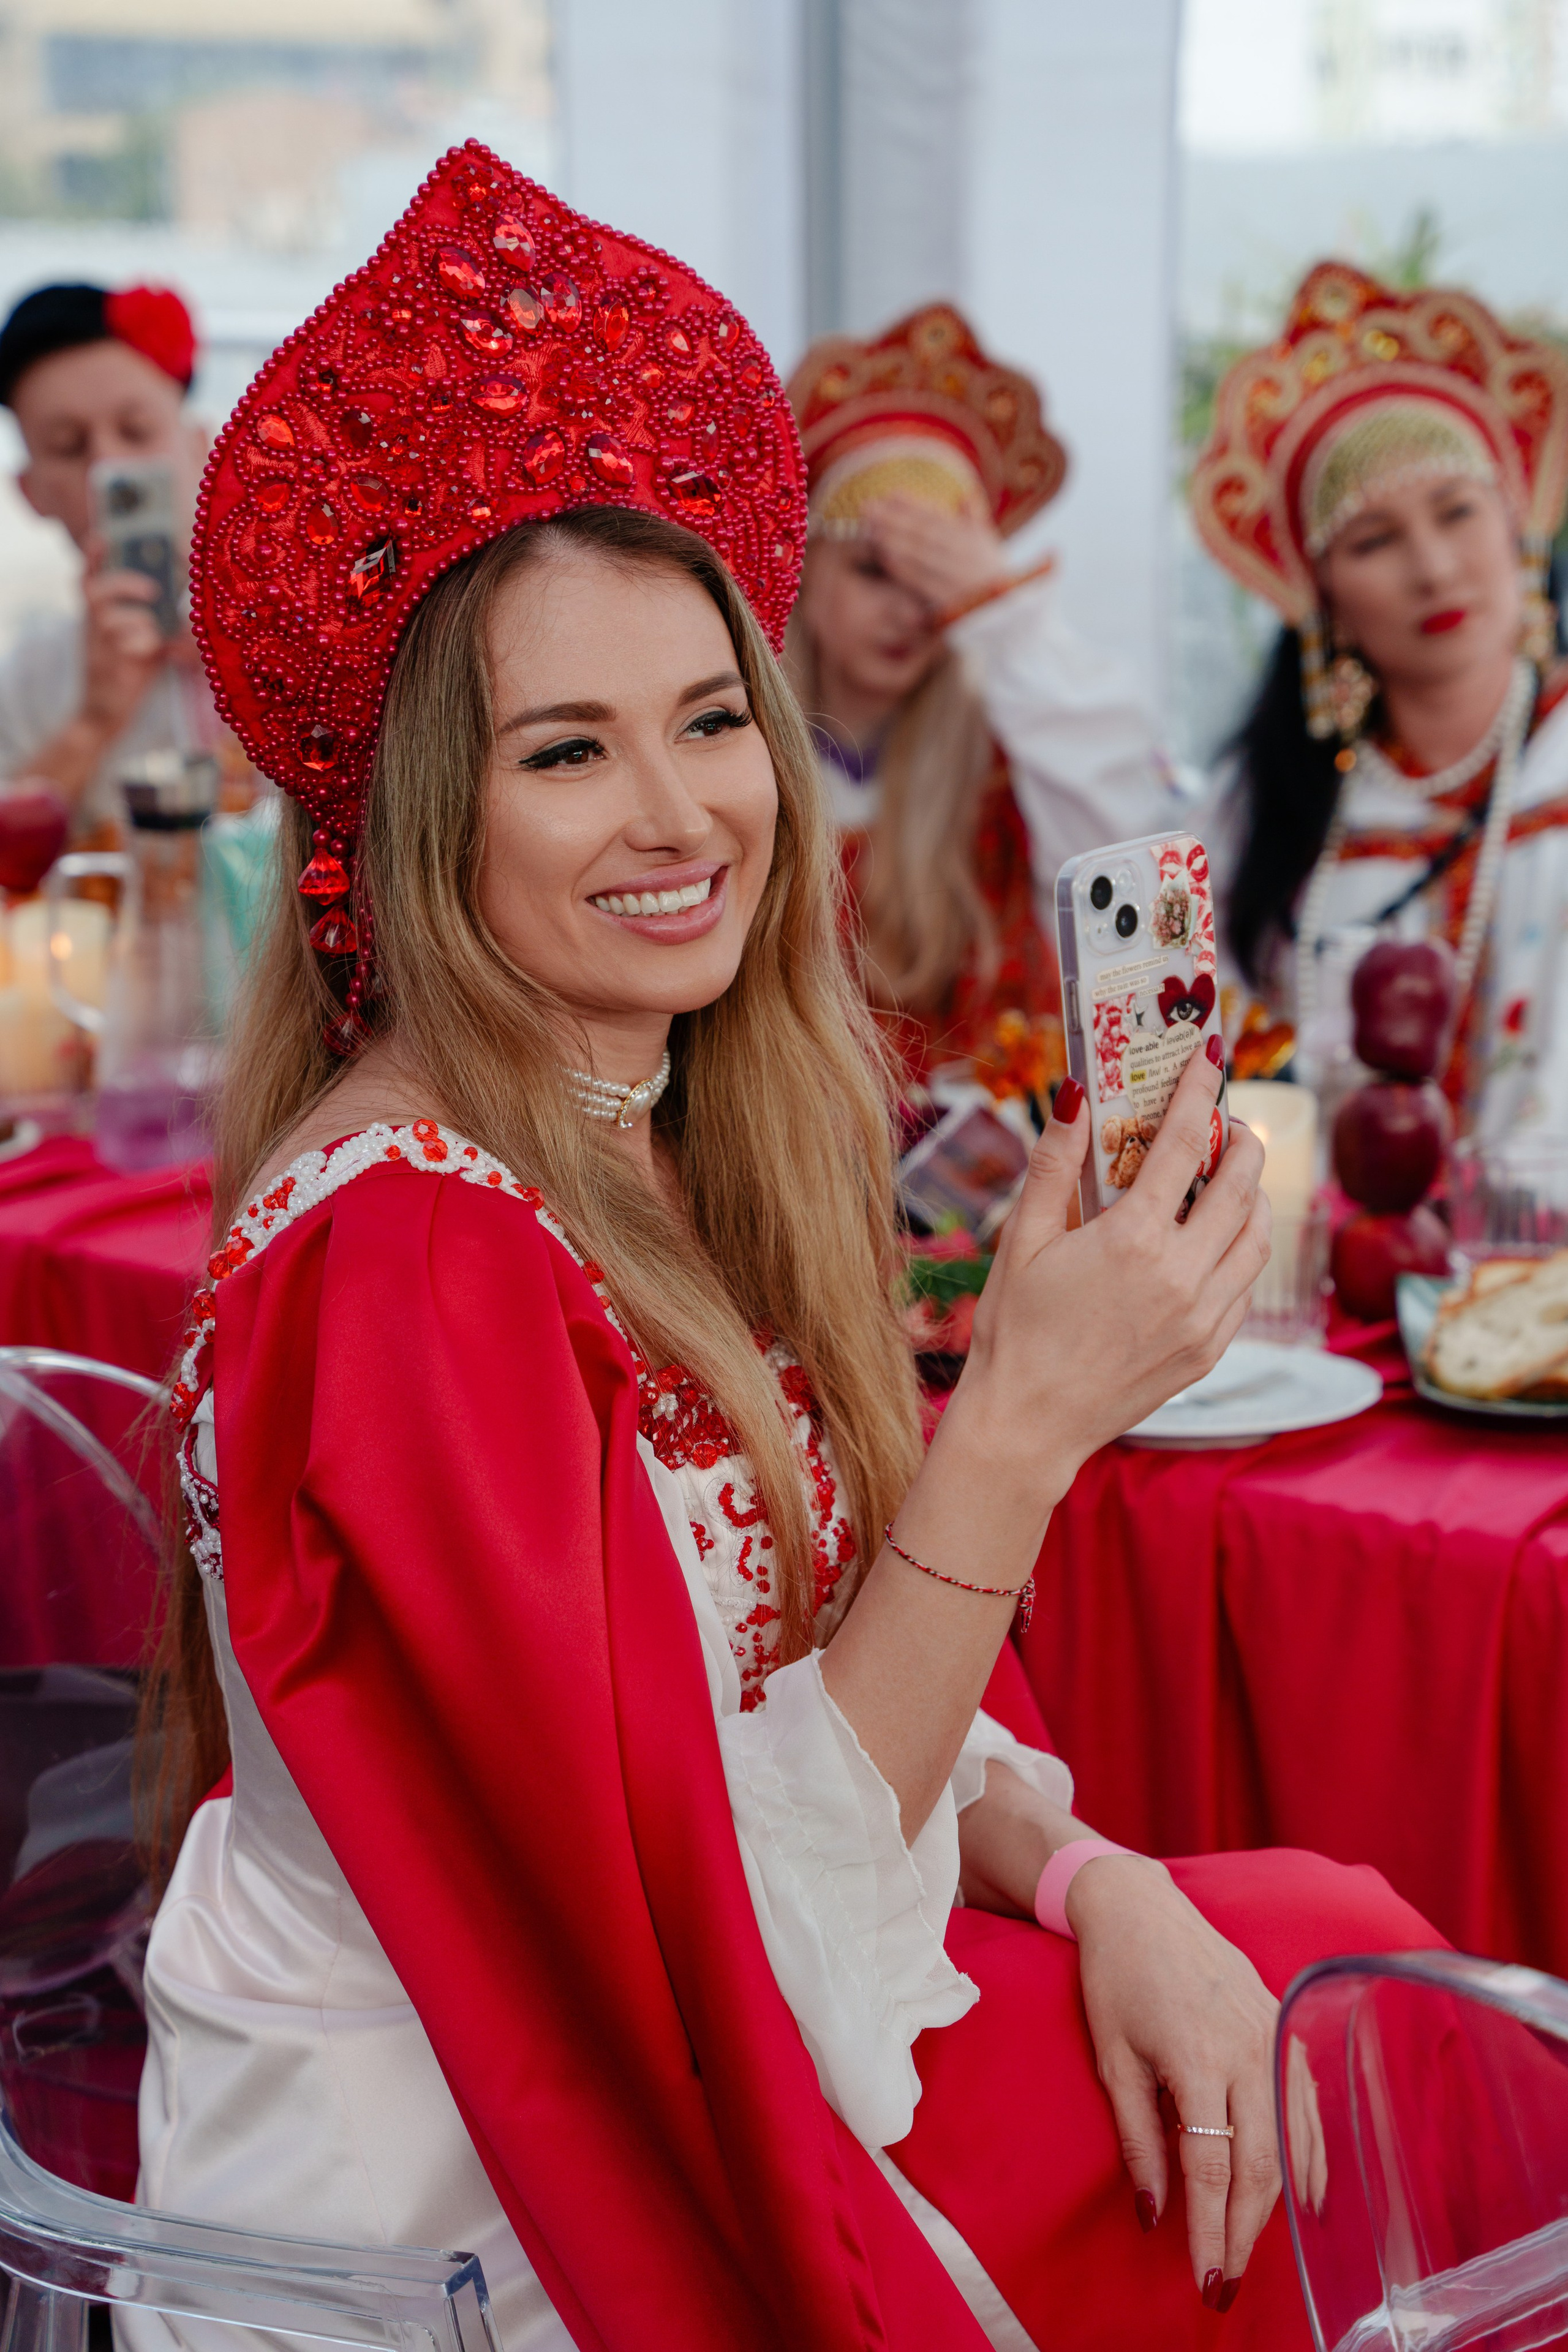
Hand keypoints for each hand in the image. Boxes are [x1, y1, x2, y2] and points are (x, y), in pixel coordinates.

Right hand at [80, 535, 167, 739]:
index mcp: (96, 614)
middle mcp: (91, 626)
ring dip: (142, 622)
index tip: (104, 536)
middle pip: (95, 590)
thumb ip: (155, 617)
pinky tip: (155, 653)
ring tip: (155, 633)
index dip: (93, 557)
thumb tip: (188, 594)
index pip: (86, 577)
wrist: (105, 713)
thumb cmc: (128, 671)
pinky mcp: (108, 666)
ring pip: (112, 619)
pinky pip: (128, 645)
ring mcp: (97, 646)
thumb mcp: (141, 638)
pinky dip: (146, 644)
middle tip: (154, 590)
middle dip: (126, 584)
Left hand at [860, 494, 1009, 614]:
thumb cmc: (1000, 582)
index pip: (939, 517)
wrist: (1017, 622)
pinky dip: (904, 568)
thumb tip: (965, 494)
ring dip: (894, 538)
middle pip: (925, 532)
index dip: (914, 504)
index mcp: (975, 539)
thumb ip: (976, 522)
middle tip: (868, 507)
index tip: (890, 493)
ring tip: (870, 528)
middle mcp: (968, 554)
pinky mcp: (953, 600)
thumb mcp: (991, 549)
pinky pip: (925, 581)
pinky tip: (885, 556)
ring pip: (922, 553)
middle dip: (895, 517)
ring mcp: (961, 577)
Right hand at [957, 1049, 1268, 1495]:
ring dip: (1252, 1196)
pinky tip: (1214, 1242)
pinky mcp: (1209, 1349)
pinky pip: (1246, 1286)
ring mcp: (1203, 1316)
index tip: (1209, 1056)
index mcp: (1133, 1239)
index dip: (1200, 1091)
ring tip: (1228, 1178)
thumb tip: (1074, 1094)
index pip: (1184, 1142)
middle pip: (1240, 1183)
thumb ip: (1054, 1164)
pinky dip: (1241, 1250)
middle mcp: (1181, 1274)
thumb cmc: (1015, 1331)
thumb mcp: (1022, 1240)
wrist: (1029, 1424)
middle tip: (1226, 1121)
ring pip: (1257, 1236)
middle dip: (1241, 1139)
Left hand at [1068, 1854, 1281, 2305]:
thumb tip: (1156, 2216)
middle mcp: (1246, 2047)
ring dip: (1277, 2205)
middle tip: (1227, 2284)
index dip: (1208, 2231)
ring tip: (1253, 2250)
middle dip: (1243, 2233)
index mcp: (1196, 2055)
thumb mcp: (1112, 2058)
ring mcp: (1273, 2034)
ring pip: (1290, 2141)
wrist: (1141, 1906)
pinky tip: (1306, 2196)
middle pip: (1259, 2164)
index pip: (1210, 2168)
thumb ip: (1137, 2138)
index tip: (1205, 2281)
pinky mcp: (1284, 2025)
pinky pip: (1306, 2105)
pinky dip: (1309, 2156)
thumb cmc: (1116, 1979)